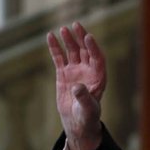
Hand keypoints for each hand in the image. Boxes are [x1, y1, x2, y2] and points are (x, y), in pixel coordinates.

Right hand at [46, 22, 105, 149]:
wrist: (77, 123)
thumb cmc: (87, 117)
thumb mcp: (88, 109)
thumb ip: (84, 98)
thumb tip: (77, 87)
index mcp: (99, 79)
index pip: (98, 59)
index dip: (94, 48)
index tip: (88, 37)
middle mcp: (88, 72)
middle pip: (86, 52)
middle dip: (81, 39)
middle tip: (76, 25)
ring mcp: (76, 72)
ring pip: (73, 52)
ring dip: (69, 40)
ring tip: (63, 29)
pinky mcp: (64, 74)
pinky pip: (59, 58)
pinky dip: (55, 48)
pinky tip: (50, 36)